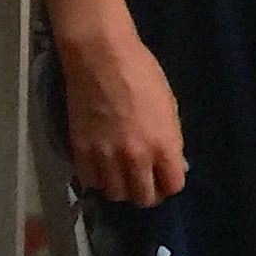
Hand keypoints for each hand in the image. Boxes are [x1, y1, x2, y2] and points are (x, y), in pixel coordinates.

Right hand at [57, 28, 185, 207]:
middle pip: (144, 198)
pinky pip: (90, 181)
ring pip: (116, 195)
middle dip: (148, 192)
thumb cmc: (142, 74)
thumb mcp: (169, 106)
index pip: (172, 186)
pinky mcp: (80, 151)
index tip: (166, 177)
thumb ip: (171, 139)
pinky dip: (97, 177)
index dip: (170, 184)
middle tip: (144, 180)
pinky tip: (102, 164)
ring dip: (121, 187)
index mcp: (164, 144)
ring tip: (122, 173)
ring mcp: (106, 157)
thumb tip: (174, 162)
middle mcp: (136, 157)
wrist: (101, 58)